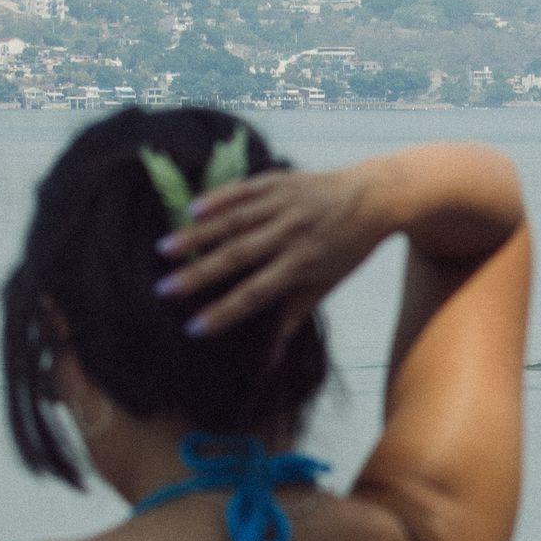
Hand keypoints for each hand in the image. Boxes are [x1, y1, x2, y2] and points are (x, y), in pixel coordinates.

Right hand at [154, 163, 387, 349]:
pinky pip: (244, 190)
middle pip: (239, 257)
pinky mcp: (281, 180)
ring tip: (163, 249)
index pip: (258, 293)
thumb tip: (269, 360)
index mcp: (306, 263)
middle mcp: (294, 233)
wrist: (377, 196)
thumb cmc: (349, 247)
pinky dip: (218, 198)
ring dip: (198, 235)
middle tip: (163, 289)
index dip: (226, 312)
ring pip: (235, 221)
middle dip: (200, 274)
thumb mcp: (327, 284)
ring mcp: (286, 204)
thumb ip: (293, 317)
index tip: (195, 328)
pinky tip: (191, 210)